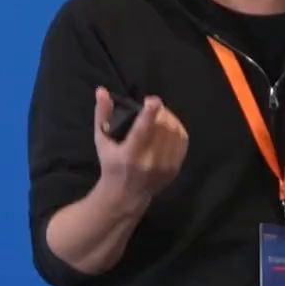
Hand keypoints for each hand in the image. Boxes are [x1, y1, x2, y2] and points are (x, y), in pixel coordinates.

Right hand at [93, 87, 187, 206]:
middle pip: (162, 128)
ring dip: (170, 118)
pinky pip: (182, 141)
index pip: (142, 130)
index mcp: (129, 154)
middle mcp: (149, 161)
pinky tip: (170, 126)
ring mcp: (164, 166)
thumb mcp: (102, 140)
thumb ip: (102, 114)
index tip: (152, 100)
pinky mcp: (175, 168)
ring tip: (161, 115)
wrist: (126, 195)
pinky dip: (177, 129)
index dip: (150, 112)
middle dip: (160, 112)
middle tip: (153, 108)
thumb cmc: (111, 164)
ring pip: (175, 132)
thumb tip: (102, 90)